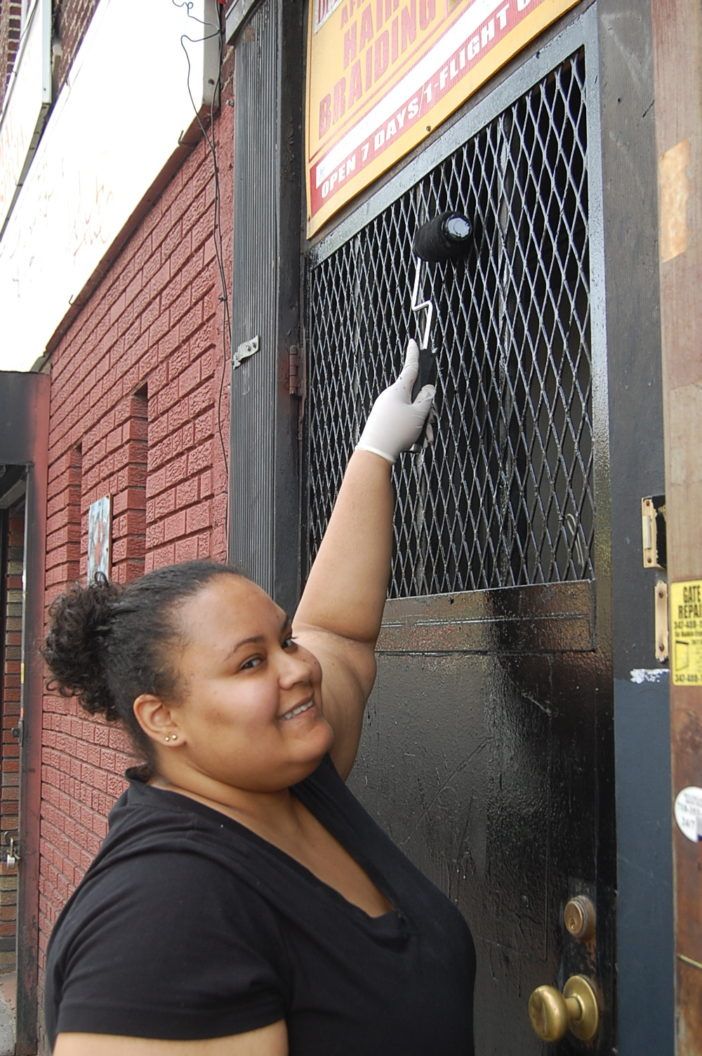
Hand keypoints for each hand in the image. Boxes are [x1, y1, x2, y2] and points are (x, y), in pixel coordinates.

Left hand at [355, 340, 435, 463]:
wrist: (375, 452)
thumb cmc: (396, 431)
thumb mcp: (419, 414)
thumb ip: (427, 399)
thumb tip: (428, 390)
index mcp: (398, 389)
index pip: (409, 367)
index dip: (414, 354)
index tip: (413, 342)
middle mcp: (390, 397)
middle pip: (415, 396)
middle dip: (427, 410)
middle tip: (432, 423)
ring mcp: (386, 409)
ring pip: (411, 411)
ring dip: (422, 424)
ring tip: (425, 438)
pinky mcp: (383, 421)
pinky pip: (402, 421)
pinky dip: (412, 430)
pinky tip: (417, 443)